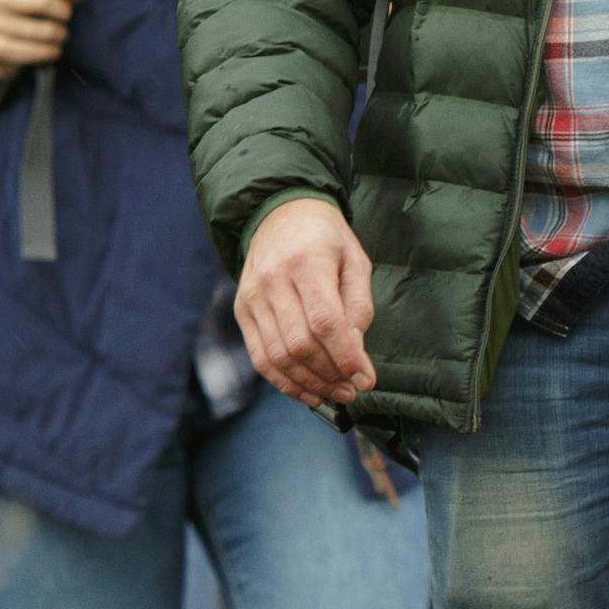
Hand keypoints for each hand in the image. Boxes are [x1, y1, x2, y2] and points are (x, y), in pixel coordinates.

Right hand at [236, 196, 376, 407]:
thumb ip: (358, 306)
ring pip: (279, 356)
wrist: (280, 214)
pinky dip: (285, 382)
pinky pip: (260, 358)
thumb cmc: (325, 239)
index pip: (325, 321)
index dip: (346, 356)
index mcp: (307, 261)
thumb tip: (356, 354)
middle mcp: (273, 280)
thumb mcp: (355, 261)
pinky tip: (309, 392)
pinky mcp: (242, 311)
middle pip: (301, 344)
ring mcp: (252, 297)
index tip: (366, 379)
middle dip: (331, 374)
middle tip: (354, 388)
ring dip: (310, 384)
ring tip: (337, 393)